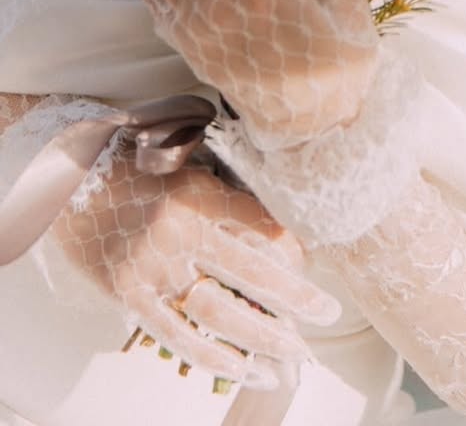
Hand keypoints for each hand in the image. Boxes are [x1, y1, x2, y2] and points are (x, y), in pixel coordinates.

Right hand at [51, 149, 340, 389]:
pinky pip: (176, 334)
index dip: (293, 250)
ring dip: (261, 338)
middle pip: (251, 274)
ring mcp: (153, 269)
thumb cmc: (136, 165)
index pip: (261, 229)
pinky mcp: (129, 295)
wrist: (69, 178)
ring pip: (219, 313)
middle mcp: (180, 234)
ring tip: (293, 354)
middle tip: (328, 315)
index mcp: (200, 194)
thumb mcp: (189, 166)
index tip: (312, 263)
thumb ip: (226, 198)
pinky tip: (242, 369)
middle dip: (295, 299)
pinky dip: (211, 356)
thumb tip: (276, 232)